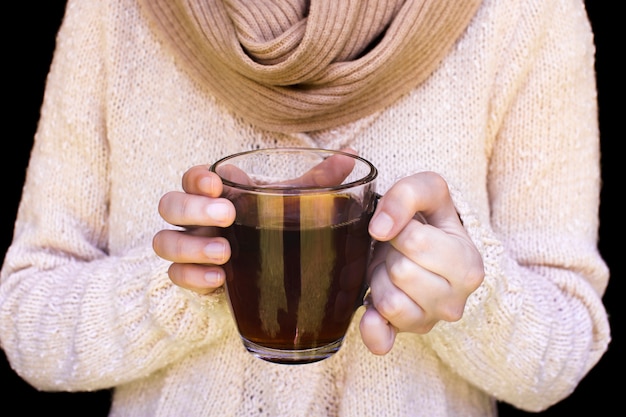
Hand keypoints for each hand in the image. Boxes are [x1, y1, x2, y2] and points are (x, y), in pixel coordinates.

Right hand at [152, 148, 358, 294]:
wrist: (265, 275)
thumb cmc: (275, 229)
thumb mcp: (295, 204)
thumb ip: (321, 181)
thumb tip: (353, 156)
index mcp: (218, 194)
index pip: (194, 177)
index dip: (198, 179)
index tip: (217, 183)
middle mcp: (197, 218)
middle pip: (169, 205)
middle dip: (192, 208)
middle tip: (227, 215)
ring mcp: (191, 248)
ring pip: (164, 241)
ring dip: (191, 246)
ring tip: (226, 252)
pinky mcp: (191, 277)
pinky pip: (175, 276)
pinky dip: (193, 277)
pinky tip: (219, 279)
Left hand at [359, 172, 484, 354]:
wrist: (428, 248)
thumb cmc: (430, 219)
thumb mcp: (428, 190)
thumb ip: (407, 195)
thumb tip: (380, 229)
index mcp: (468, 266)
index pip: (415, 242)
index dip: (400, 228)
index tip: (407, 228)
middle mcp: (456, 302)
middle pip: (402, 273)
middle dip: (391, 255)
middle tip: (400, 250)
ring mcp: (431, 322)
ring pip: (389, 302)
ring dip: (381, 279)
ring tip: (394, 269)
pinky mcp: (405, 335)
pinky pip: (382, 340)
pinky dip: (372, 328)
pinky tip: (372, 309)